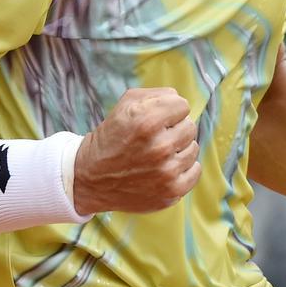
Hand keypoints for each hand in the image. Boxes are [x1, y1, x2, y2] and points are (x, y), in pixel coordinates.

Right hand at [73, 87, 200, 213]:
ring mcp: (166, 173)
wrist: (91, 177)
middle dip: (174, 128)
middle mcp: (159, 147)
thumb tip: (180, 100)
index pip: (183, 105)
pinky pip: (194, 171)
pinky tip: (165, 167)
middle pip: (190, 126)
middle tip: (155, 136)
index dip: (169, 109)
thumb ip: (157, 94)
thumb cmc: (112, 136)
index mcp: (147, 121)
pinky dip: (183, 168)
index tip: (157, 118)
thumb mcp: (125, 104)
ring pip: (193, 148)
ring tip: (157, 153)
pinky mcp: (171, 192)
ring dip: (178, 148)